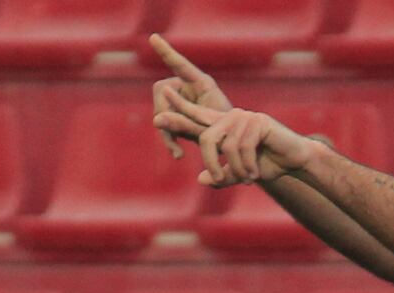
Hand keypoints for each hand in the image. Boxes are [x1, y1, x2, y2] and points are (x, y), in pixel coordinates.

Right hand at [148, 34, 231, 159]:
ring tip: (177, 151)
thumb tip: (155, 120)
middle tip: (168, 131)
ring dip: (167, 131)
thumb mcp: (208, 131)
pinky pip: (165, 123)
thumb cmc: (231, 137)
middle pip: (161, 91)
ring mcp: (183, 101)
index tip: (153, 37)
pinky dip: (170, 139)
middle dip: (163, 111)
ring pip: (160, 110)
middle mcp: (190, 88)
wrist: (239, 150)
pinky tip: (178, 155)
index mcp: (202, 83)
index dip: (166, 52)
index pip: (180, 64)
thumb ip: (182, 124)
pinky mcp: (179, 116)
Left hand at [154, 92, 319, 187]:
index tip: (162, 97)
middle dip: (210, 163)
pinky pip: (240, 148)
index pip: (196, 116)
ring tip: (248, 178)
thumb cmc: (267, 165)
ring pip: (224, 148)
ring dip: (235, 170)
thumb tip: (201, 179)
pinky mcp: (257, 121)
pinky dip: (246, 166)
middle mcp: (230, 118)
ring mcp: (244, 118)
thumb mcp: (240, 174)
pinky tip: (255, 173)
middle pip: (204, 137)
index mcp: (223, 127)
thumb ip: (221, 176)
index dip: (179, 108)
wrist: (294, 159)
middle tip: (221, 180)